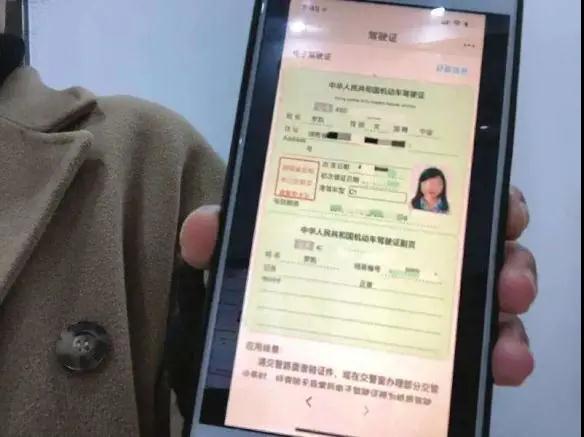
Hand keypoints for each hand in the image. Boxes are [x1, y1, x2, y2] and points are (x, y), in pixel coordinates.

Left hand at [180, 187, 536, 386]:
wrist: (276, 359)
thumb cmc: (275, 285)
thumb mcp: (251, 260)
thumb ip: (227, 241)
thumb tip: (202, 232)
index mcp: (373, 217)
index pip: (424, 187)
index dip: (458, 186)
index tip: (478, 194)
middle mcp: (410, 251)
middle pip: (472, 235)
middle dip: (500, 245)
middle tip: (503, 268)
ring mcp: (429, 299)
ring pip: (487, 288)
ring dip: (506, 304)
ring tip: (504, 327)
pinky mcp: (436, 343)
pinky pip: (479, 343)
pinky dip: (498, 350)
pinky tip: (499, 363)